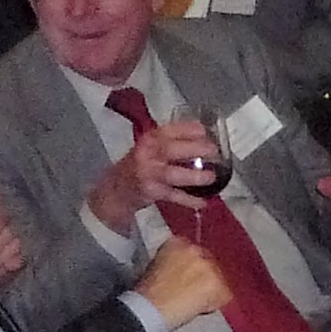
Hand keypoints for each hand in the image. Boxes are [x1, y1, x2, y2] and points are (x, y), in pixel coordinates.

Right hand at [90, 118, 224, 229]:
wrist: (116, 189)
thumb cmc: (139, 165)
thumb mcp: (151, 148)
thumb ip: (172, 143)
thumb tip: (205, 140)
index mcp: (150, 139)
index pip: (169, 130)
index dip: (188, 129)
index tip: (205, 131)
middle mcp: (147, 154)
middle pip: (172, 150)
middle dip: (195, 149)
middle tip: (214, 152)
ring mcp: (148, 174)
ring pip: (173, 174)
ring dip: (194, 176)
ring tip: (212, 177)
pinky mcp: (151, 192)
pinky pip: (173, 196)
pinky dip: (189, 200)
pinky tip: (204, 202)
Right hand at [133, 234, 232, 326]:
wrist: (151, 307)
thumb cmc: (147, 292)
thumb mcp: (155, 265)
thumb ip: (173, 261)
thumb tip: (183, 270)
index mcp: (177, 242)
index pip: (193, 251)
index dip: (192, 266)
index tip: (188, 277)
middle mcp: (195, 249)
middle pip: (209, 263)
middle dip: (204, 276)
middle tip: (194, 291)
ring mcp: (209, 266)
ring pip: (218, 278)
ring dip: (210, 290)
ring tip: (195, 301)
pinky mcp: (218, 284)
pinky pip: (224, 295)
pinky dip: (215, 303)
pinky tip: (200, 308)